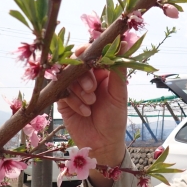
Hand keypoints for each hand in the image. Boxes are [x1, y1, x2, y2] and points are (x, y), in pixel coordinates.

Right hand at [57, 44, 127, 166]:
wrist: (103, 143)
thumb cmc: (115, 119)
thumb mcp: (119, 94)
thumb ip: (119, 69)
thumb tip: (125, 43)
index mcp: (102, 73)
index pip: (91, 54)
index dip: (86, 51)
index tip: (84, 54)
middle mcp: (87, 78)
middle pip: (76, 65)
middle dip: (83, 76)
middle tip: (92, 89)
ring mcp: (74, 89)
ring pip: (68, 78)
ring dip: (79, 91)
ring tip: (91, 104)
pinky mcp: (63, 101)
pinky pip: (62, 93)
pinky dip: (73, 102)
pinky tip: (85, 112)